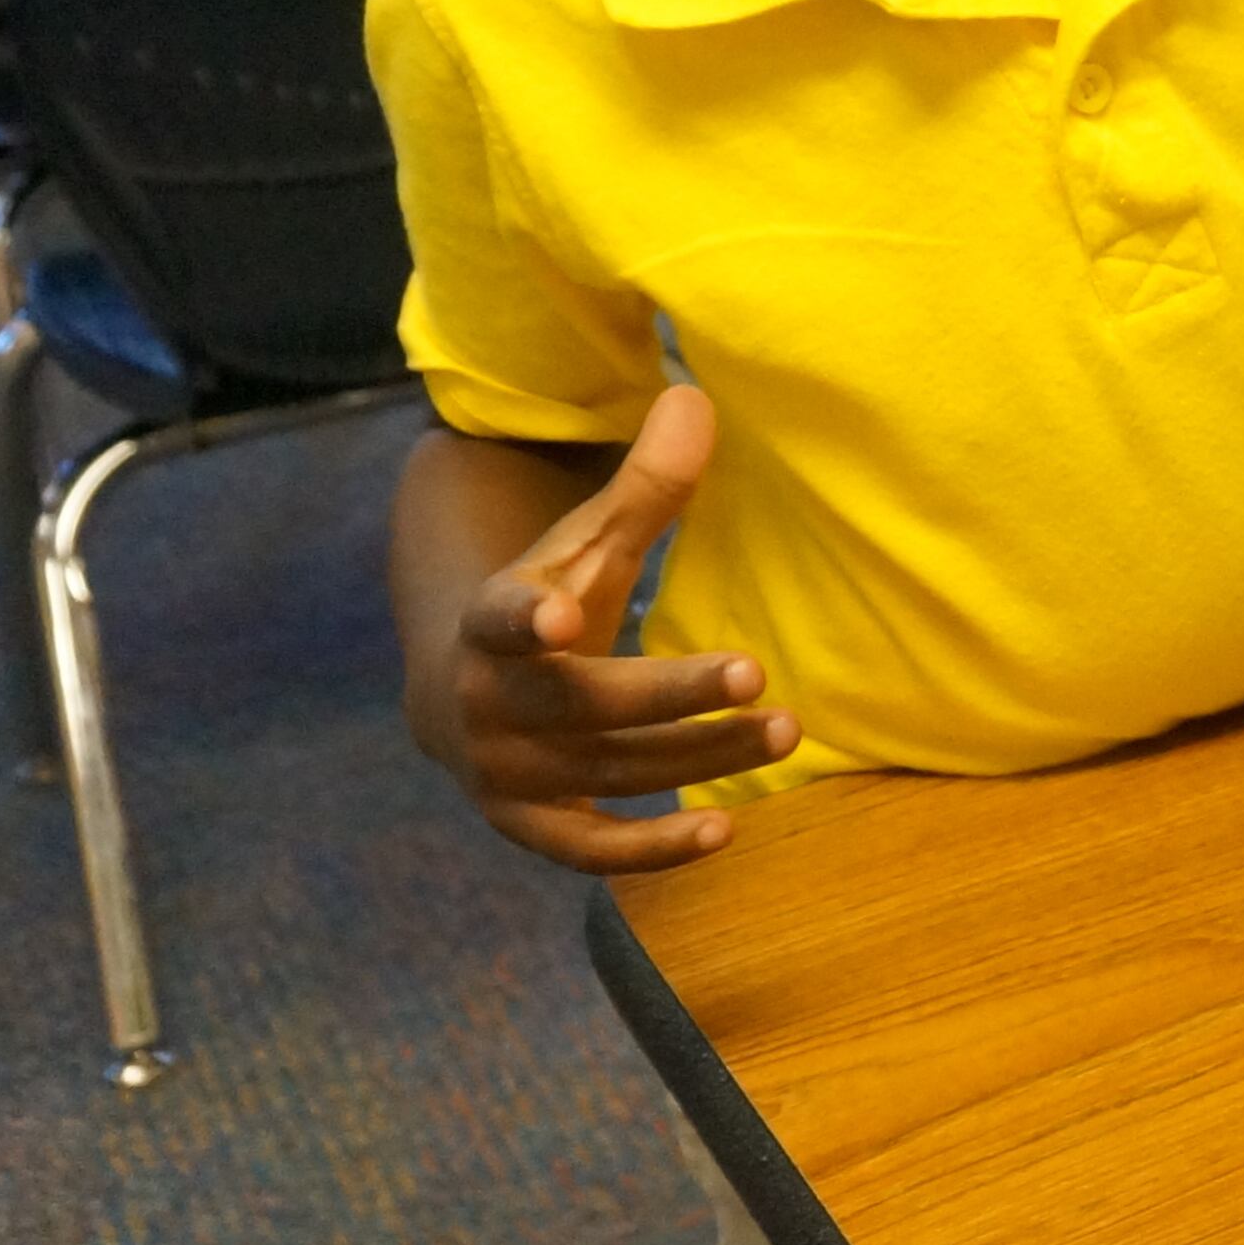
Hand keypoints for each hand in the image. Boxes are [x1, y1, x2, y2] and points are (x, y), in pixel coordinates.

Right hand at [416, 388, 792, 872]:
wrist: (459, 698)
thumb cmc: (543, 603)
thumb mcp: (580, 546)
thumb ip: (641, 487)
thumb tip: (696, 394)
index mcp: (492, 624)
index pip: (502, 618)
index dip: (526, 617)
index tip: (559, 612)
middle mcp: (493, 705)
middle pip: (585, 705)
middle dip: (669, 695)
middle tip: (754, 674)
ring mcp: (509, 775)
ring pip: (611, 772)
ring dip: (698, 758)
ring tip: (784, 731)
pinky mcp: (533, 828)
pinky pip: (591, 850)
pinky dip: (651, 849)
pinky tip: (722, 833)